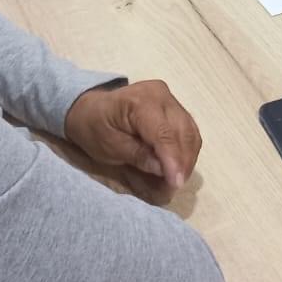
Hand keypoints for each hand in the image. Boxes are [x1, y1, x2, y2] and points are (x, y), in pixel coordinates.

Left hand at [64, 80, 202, 197]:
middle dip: (183, 163)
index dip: (173, 160)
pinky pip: (188, 130)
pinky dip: (186, 150)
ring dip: (187, 158)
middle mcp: (160, 94)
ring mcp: (169, 98)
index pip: (164, 133)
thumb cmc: (94, 128)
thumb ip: (138, 156)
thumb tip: (164, 170)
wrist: (90, 108)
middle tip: (174, 187)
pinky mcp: (174, 105)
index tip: (176, 183)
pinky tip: (178, 166)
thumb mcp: (109, 147)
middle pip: (183, 131)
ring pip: (190, 131)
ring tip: (177, 179)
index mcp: (139, 101)